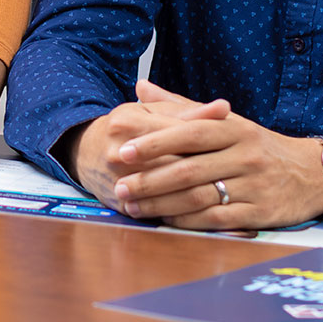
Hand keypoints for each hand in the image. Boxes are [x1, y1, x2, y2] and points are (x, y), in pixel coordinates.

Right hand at [67, 80, 229, 208]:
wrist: (84, 150)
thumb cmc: (125, 128)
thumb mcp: (151, 112)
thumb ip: (188, 112)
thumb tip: (225, 108)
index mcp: (128, 123)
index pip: (177, 133)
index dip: (208, 140)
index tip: (236, 145)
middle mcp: (119, 153)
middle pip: (173, 165)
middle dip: (207, 170)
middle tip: (238, 174)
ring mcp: (117, 181)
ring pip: (166, 192)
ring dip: (198, 194)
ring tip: (227, 194)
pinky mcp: (120, 204)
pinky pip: (156, 211)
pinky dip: (181, 213)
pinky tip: (205, 211)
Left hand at [110, 86, 322, 228]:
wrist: (312, 174)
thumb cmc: (258, 146)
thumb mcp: (227, 121)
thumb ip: (181, 106)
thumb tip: (141, 85)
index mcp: (235, 128)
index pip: (190, 132)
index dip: (155, 141)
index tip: (124, 150)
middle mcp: (246, 155)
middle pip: (190, 168)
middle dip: (150, 179)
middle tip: (120, 186)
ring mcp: (254, 185)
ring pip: (199, 197)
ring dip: (161, 204)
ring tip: (133, 206)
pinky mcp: (259, 213)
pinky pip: (217, 220)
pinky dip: (187, 221)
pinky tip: (164, 220)